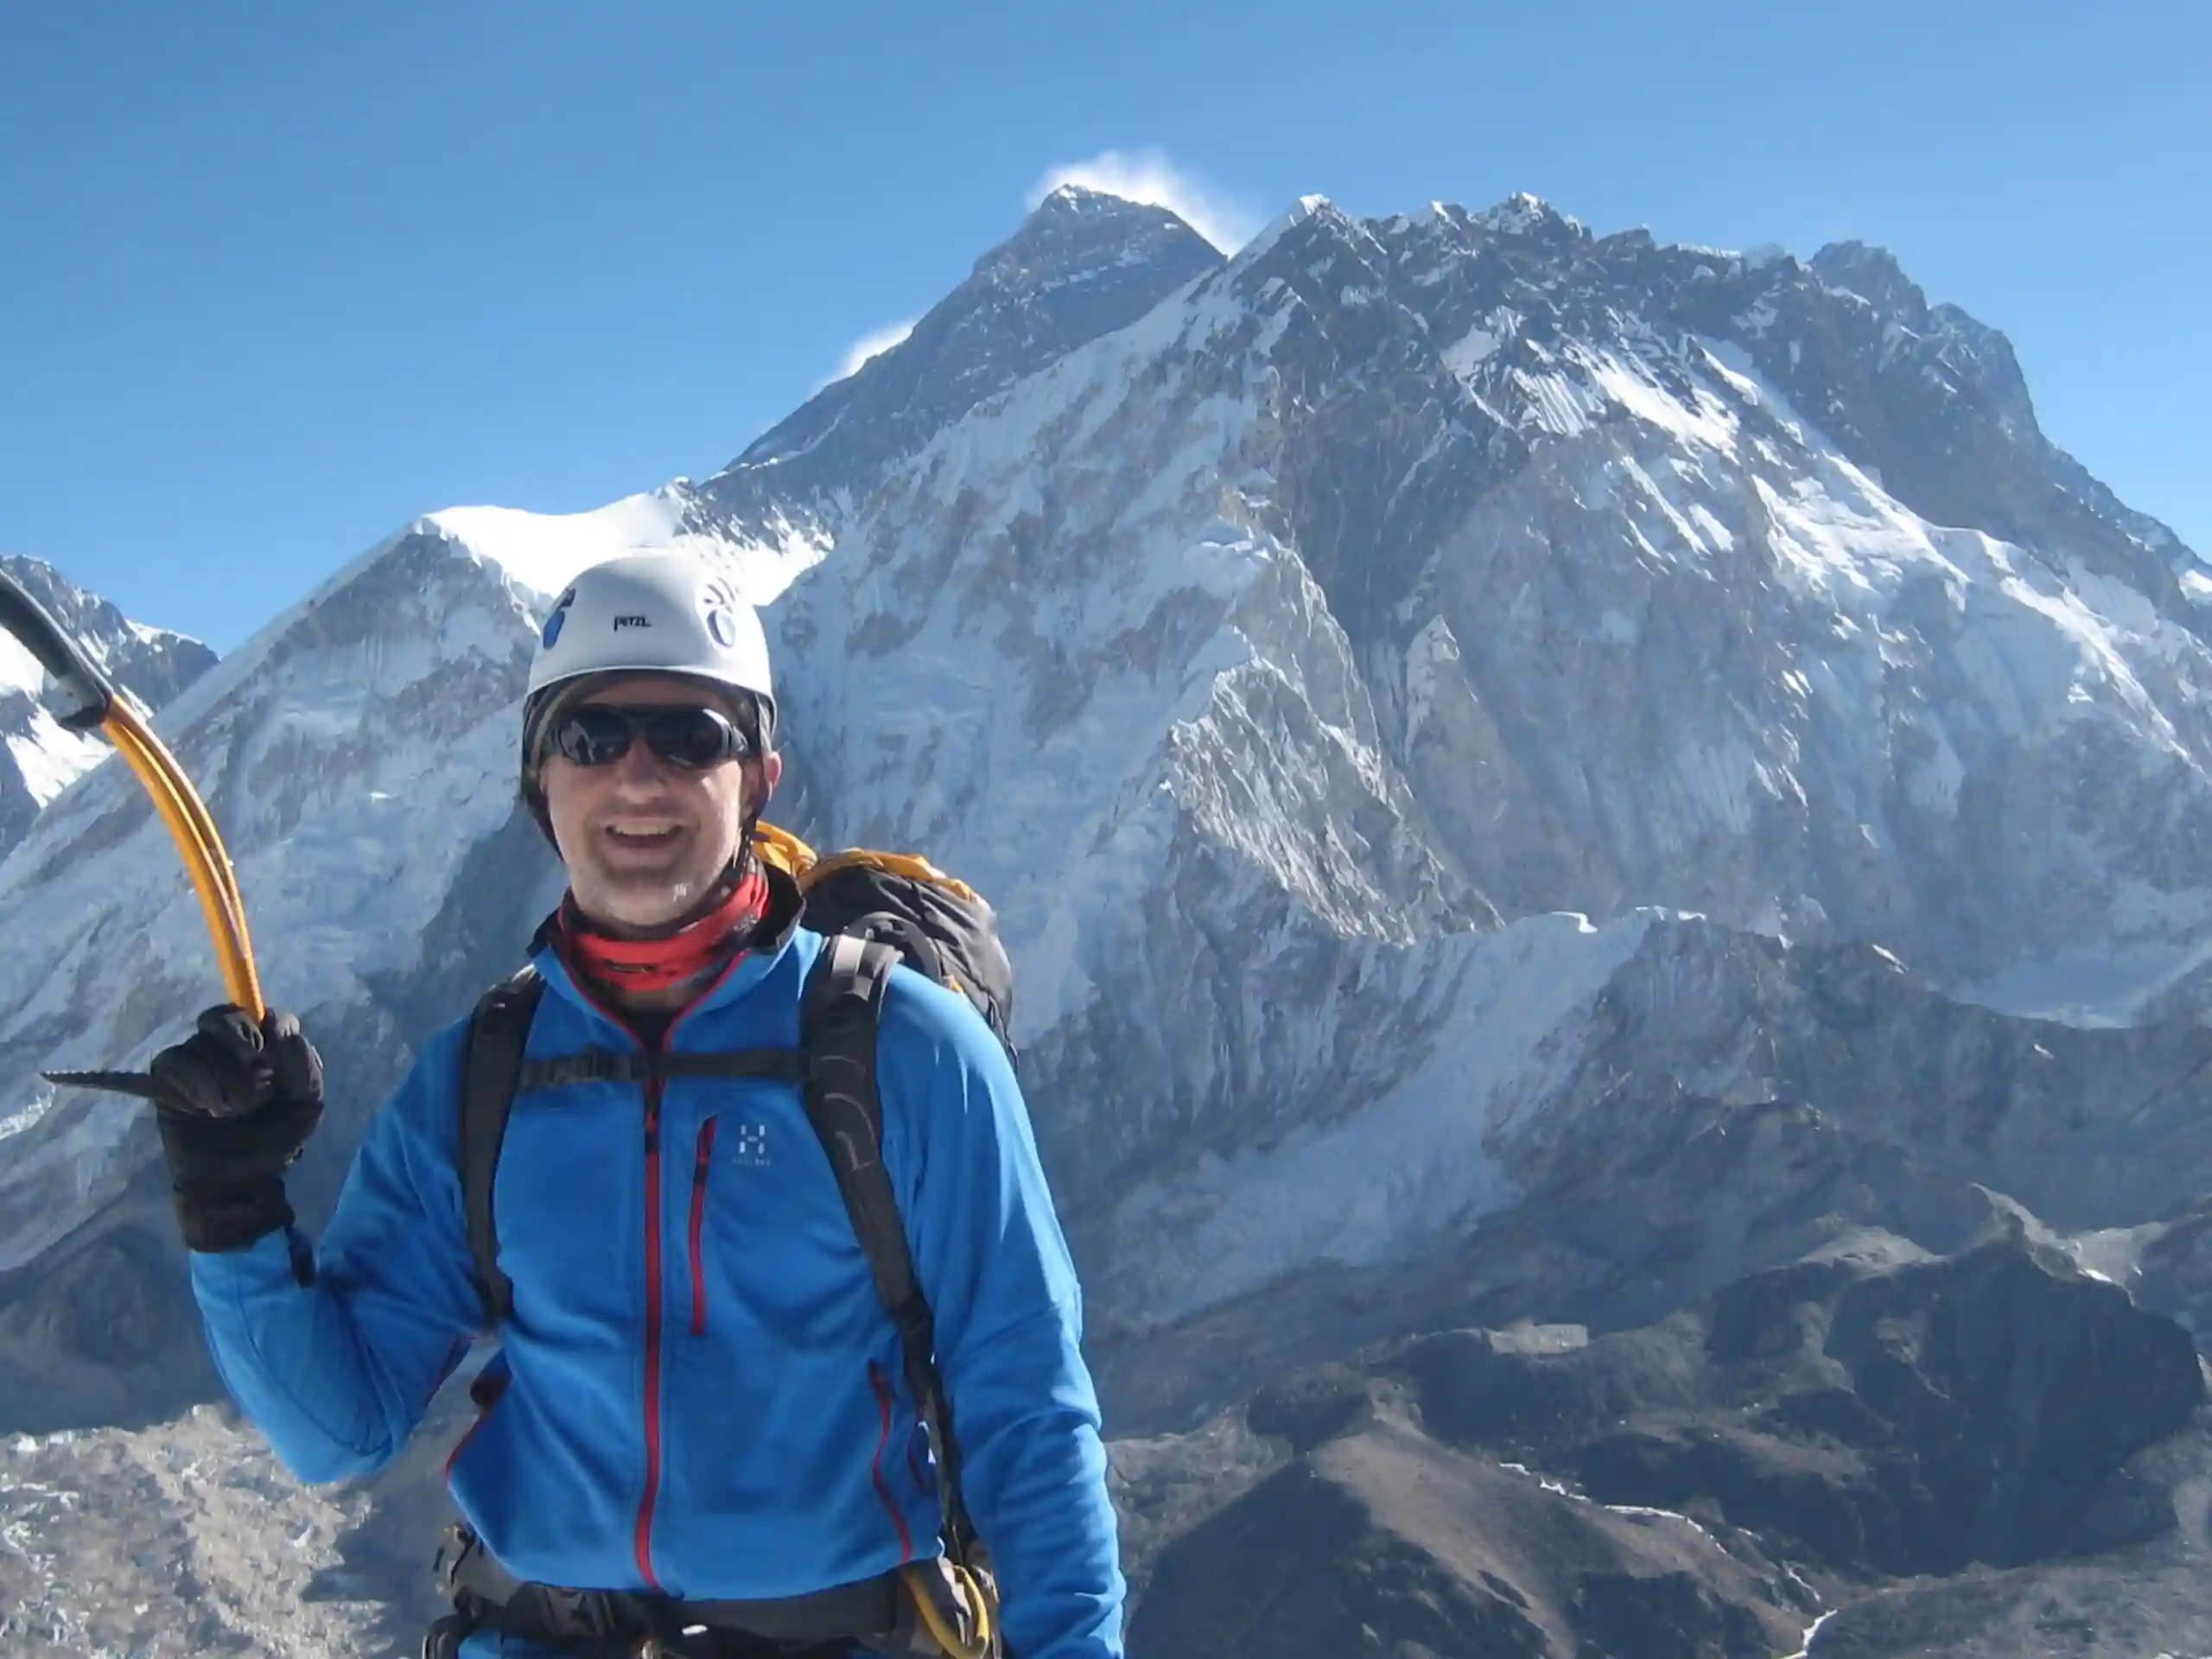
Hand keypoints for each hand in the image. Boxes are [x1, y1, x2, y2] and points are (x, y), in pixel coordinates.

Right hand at [148, 1006, 324, 1251]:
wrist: (238, 1180)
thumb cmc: (276, 1139)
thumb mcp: (306, 1104)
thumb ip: (303, 1065)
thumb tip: (281, 1027)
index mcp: (267, 1047)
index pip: (261, 1014)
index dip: (265, 1028)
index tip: (272, 1061)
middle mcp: (230, 1048)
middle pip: (222, 1016)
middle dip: (239, 1043)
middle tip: (254, 1077)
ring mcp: (197, 1061)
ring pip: (199, 1042)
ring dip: (221, 1077)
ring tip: (231, 1110)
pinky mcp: (168, 1081)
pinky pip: (171, 1061)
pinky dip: (193, 1082)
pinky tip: (206, 1107)